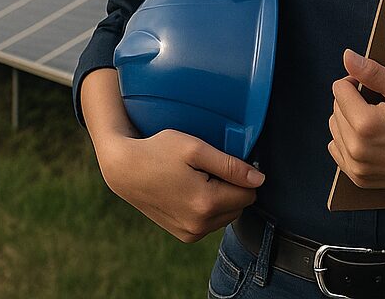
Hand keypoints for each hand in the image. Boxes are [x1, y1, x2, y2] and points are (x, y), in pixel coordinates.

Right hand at [98, 129, 264, 242]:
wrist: (124, 169)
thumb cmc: (158, 151)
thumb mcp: (195, 148)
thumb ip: (230, 165)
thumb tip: (260, 180)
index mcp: (205, 204)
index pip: (249, 193)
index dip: (240, 174)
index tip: (221, 161)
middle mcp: (200, 226)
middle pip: (239, 206)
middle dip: (230, 187)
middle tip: (204, 169)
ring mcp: (191, 234)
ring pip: (227, 216)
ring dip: (220, 198)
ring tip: (195, 178)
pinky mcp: (184, 236)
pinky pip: (212, 222)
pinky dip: (208, 207)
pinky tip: (190, 190)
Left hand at [328, 48, 384, 191]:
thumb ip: (373, 72)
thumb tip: (347, 56)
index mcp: (366, 125)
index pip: (339, 89)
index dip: (357, 82)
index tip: (376, 88)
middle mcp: (356, 150)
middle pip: (335, 109)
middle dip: (352, 101)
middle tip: (381, 105)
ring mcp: (357, 168)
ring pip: (334, 129)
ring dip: (349, 120)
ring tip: (378, 121)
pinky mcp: (360, 179)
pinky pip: (337, 150)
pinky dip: (348, 140)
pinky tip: (370, 138)